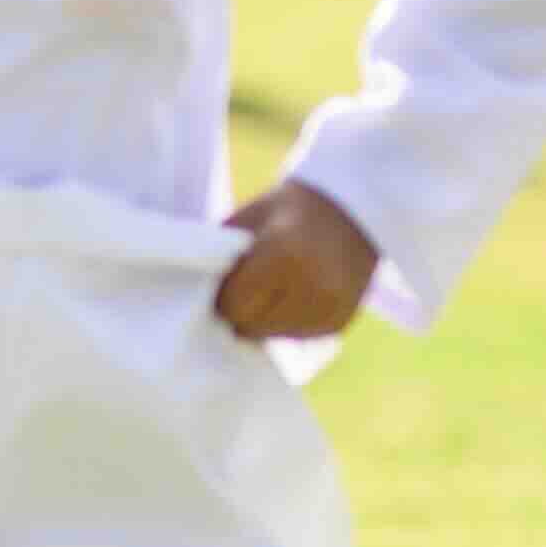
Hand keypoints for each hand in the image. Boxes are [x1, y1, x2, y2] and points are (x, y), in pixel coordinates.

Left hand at [211, 179, 378, 340]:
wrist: (351, 210)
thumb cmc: (286, 211)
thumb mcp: (246, 222)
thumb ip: (219, 260)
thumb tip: (194, 297)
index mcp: (283, 254)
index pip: (232, 305)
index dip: (221, 296)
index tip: (224, 283)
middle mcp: (312, 286)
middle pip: (250, 326)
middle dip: (241, 310)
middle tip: (247, 286)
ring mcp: (330, 307)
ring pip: (271, 335)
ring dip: (264, 319)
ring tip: (273, 288)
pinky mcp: (339, 321)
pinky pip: (297, 336)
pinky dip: (288, 321)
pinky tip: (293, 295)